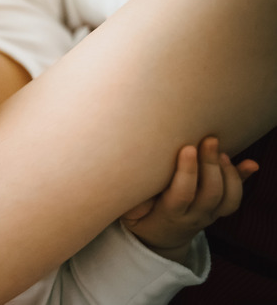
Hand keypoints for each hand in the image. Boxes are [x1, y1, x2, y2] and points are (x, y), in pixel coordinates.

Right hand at [121, 137, 257, 262]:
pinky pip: (236, 198)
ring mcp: (210, 214)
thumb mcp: (130, 214)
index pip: (183, 194)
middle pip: (211, 193)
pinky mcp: (219, 209)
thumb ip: (134, 201)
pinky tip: (250, 164)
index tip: (187, 148)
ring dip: (229, 172)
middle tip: (209, 140)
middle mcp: (195, 216)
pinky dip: (243, 178)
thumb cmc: (142, 218)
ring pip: (229, 198)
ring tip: (220, 151)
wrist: (161, 240)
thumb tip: (138, 182)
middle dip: (211, 164)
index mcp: (170, 214)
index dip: (188, 172)